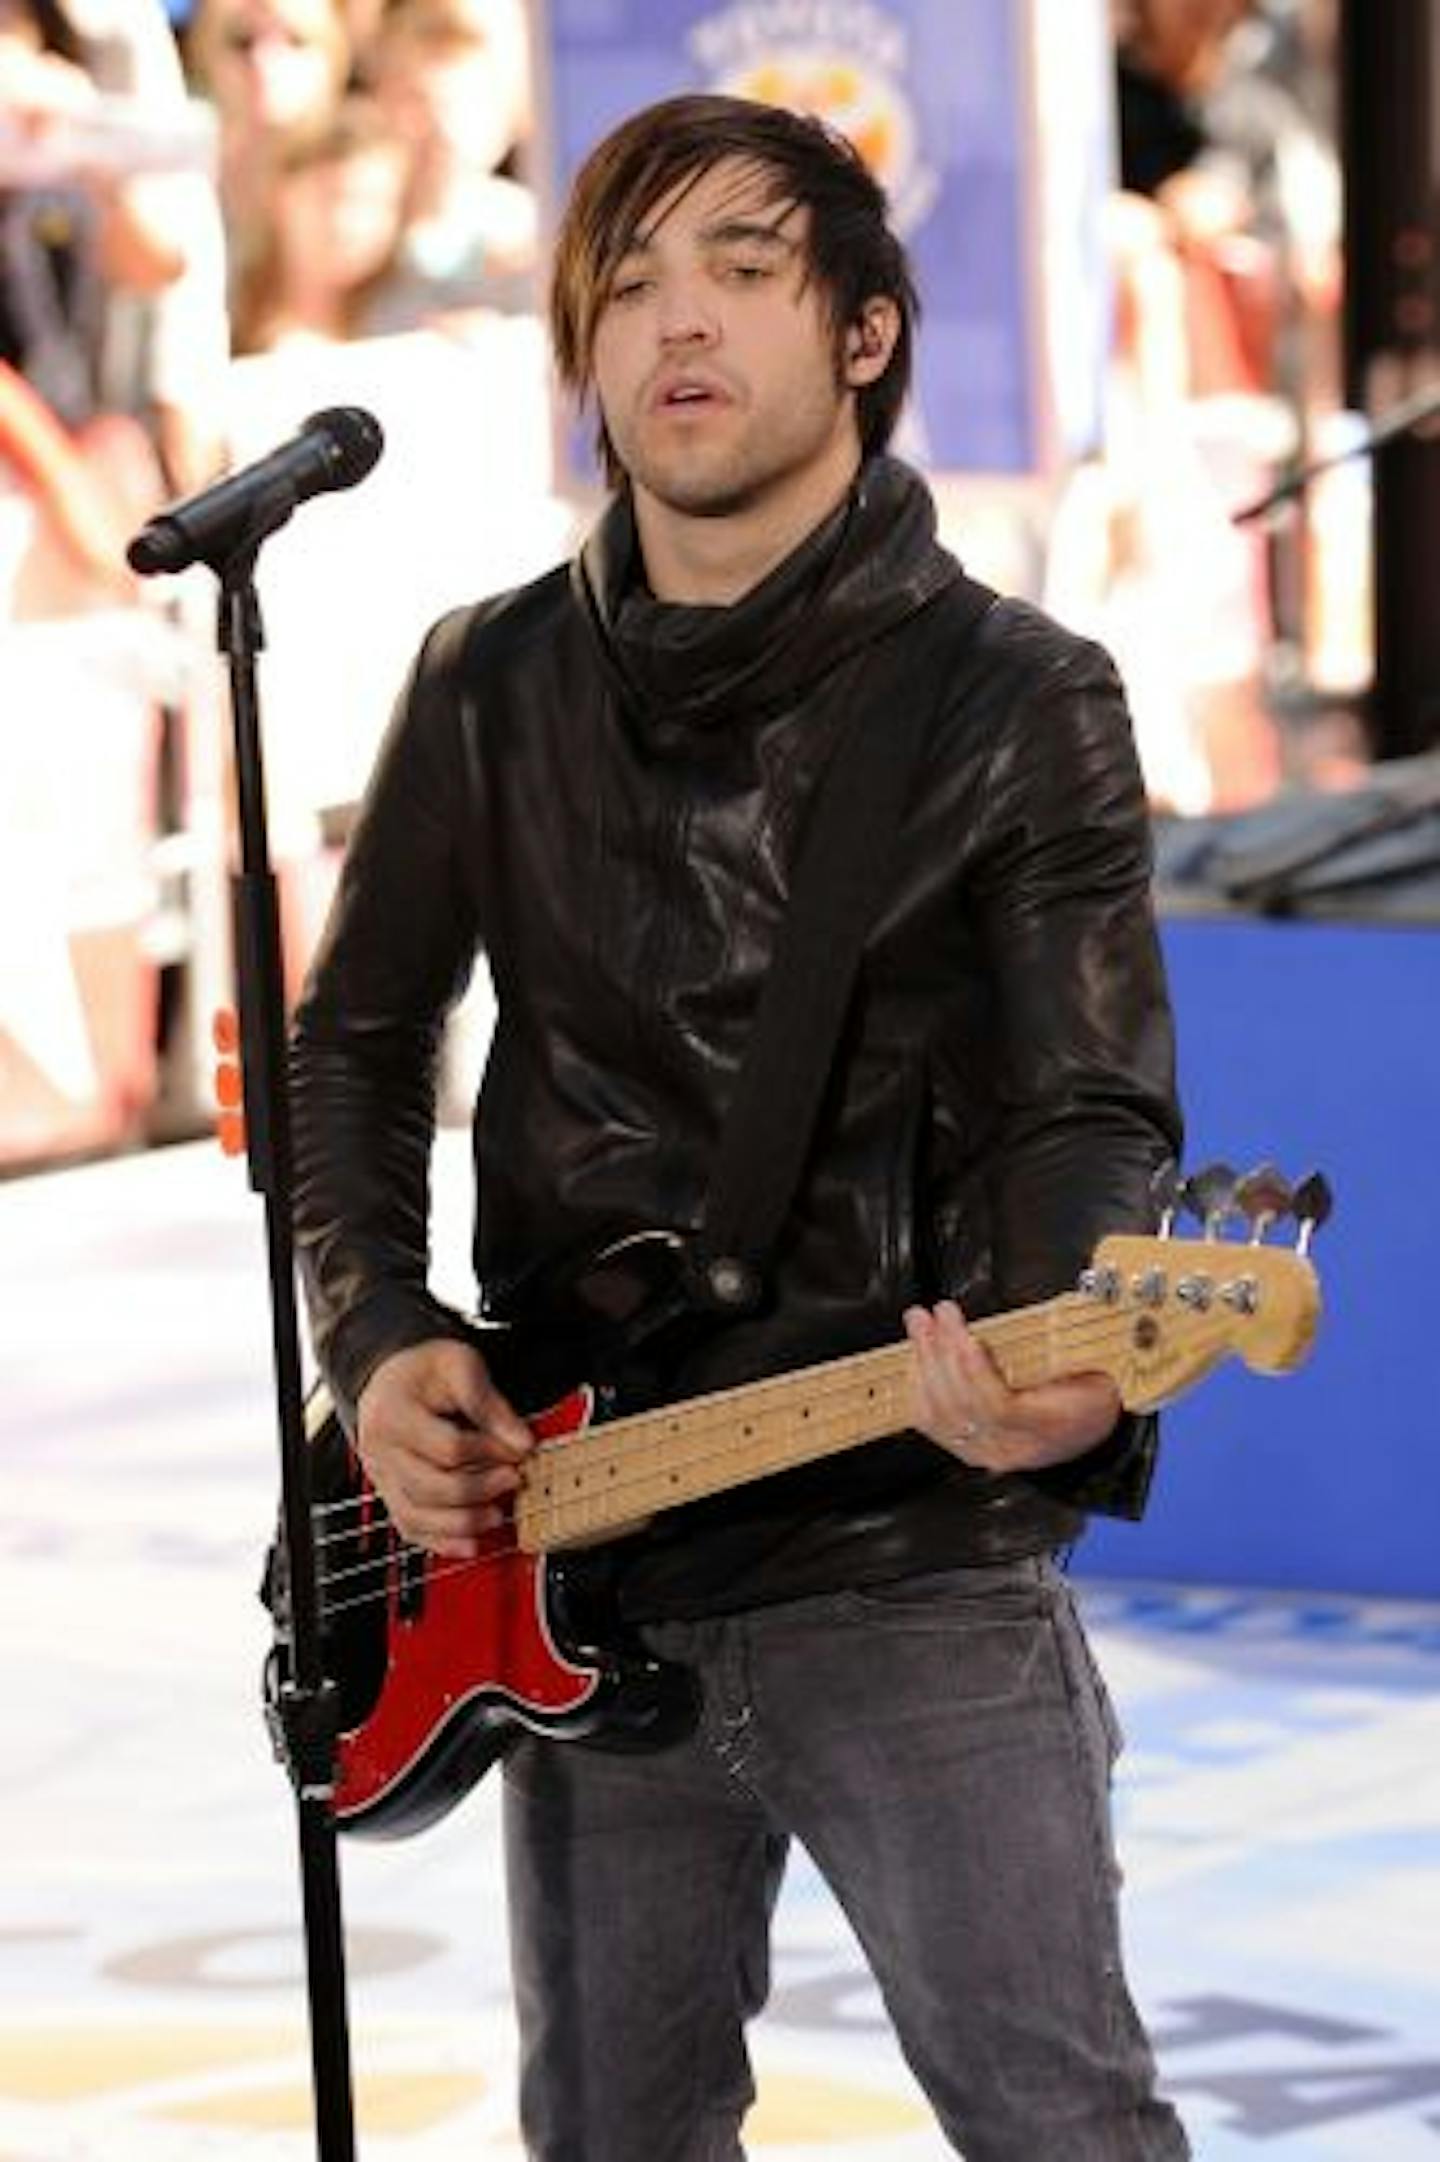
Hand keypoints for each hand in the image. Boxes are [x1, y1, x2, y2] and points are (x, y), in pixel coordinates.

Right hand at [355, 1338, 534, 1559]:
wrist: (391, 1377)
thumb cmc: (425, 1371)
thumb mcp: (460, 1365)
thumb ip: (490, 1404)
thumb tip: (521, 1442)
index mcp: (393, 1412)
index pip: (447, 1447)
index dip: (489, 1451)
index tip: (519, 1447)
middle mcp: (380, 1449)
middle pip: (430, 1487)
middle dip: (479, 1489)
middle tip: (514, 1479)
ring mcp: (381, 1476)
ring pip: (417, 1516)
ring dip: (463, 1523)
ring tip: (498, 1515)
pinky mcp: (390, 1493)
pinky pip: (410, 1528)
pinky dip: (441, 1542)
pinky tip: (471, 1544)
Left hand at [902, 1300, 1120, 1474]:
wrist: (1091, 1435)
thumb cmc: (1091, 1397)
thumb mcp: (1090, 1369)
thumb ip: (1054, 1352)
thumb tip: (1014, 1326)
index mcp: (1048, 1427)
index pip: (999, 1406)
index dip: (976, 1370)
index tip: (967, 1335)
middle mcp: (1012, 1449)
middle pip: (961, 1406)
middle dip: (940, 1354)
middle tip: (932, 1315)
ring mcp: (986, 1454)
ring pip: (940, 1414)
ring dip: (924, 1364)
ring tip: (920, 1326)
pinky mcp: (968, 1450)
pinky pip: (932, 1424)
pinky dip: (918, 1388)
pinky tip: (916, 1359)